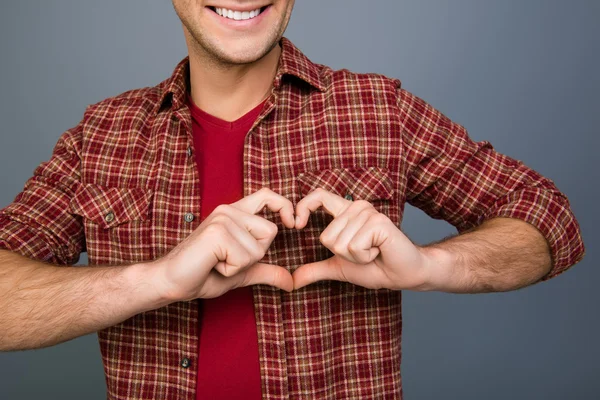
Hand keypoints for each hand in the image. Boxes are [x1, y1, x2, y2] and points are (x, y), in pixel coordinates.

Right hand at [151, 188, 294, 300]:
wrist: (170, 282)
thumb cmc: (202, 274)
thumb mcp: (242, 272)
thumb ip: (266, 271)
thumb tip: (292, 283)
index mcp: (234, 213)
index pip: (267, 195)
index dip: (284, 206)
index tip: (293, 224)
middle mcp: (229, 211)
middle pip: (270, 231)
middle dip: (255, 255)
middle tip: (226, 259)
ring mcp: (222, 219)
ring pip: (258, 249)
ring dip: (240, 266)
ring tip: (216, 262)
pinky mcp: (217, 232)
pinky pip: (245, 258)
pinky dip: (231, 270)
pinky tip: (212, 264)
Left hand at [293, 188, 431, 290]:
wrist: (402, 275)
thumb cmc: (374, 267)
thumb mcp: (338, 268)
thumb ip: (315, 269)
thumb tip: (292, 280)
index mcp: (345, 212)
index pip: (318, 196)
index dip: (303, 207)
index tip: (297, 225)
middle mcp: (356, 207)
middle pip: (327, 236)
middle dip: (343, 254)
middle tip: (364, 252)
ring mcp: (368, 213)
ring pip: (339, 243)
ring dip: (356, 257)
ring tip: (373, 252)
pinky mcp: (378, 222)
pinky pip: (354, 246)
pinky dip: (365, 257)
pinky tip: (379, 252)